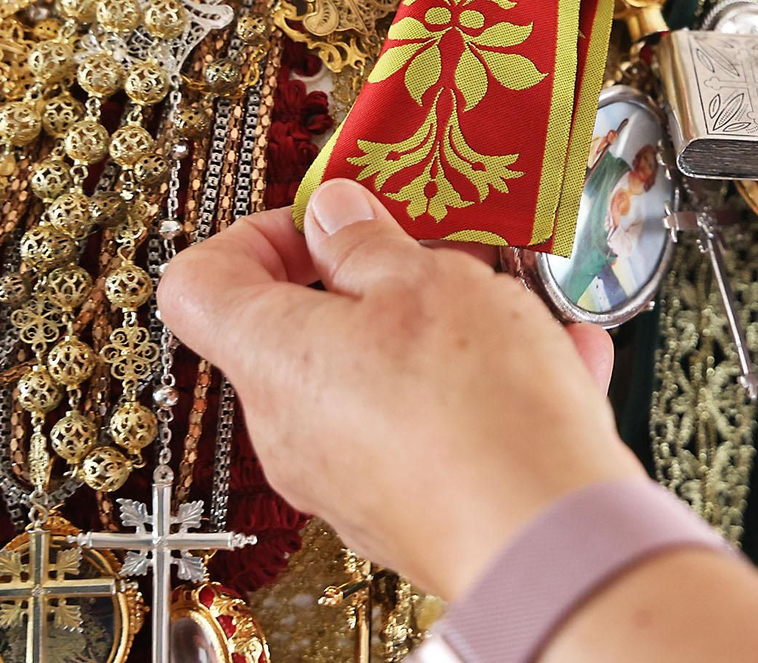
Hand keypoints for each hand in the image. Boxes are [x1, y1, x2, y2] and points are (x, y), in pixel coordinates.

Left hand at [157, 180, 643, 597]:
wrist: (547, 540)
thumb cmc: (480, 412)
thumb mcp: (429, 281)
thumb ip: (368, 241)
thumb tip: (333, 217)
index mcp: (274, 356)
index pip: (200, 283)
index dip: (253, 237)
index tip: (324, 224)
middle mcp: (291, 427)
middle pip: (306, 332)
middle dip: (381, 283)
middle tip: (445, 258)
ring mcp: (345, 477)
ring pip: (381, 378)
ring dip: (444, 335)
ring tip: (524, 313)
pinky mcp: (403, 509)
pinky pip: (428, 429)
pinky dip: (479, 393)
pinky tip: (557, 368)